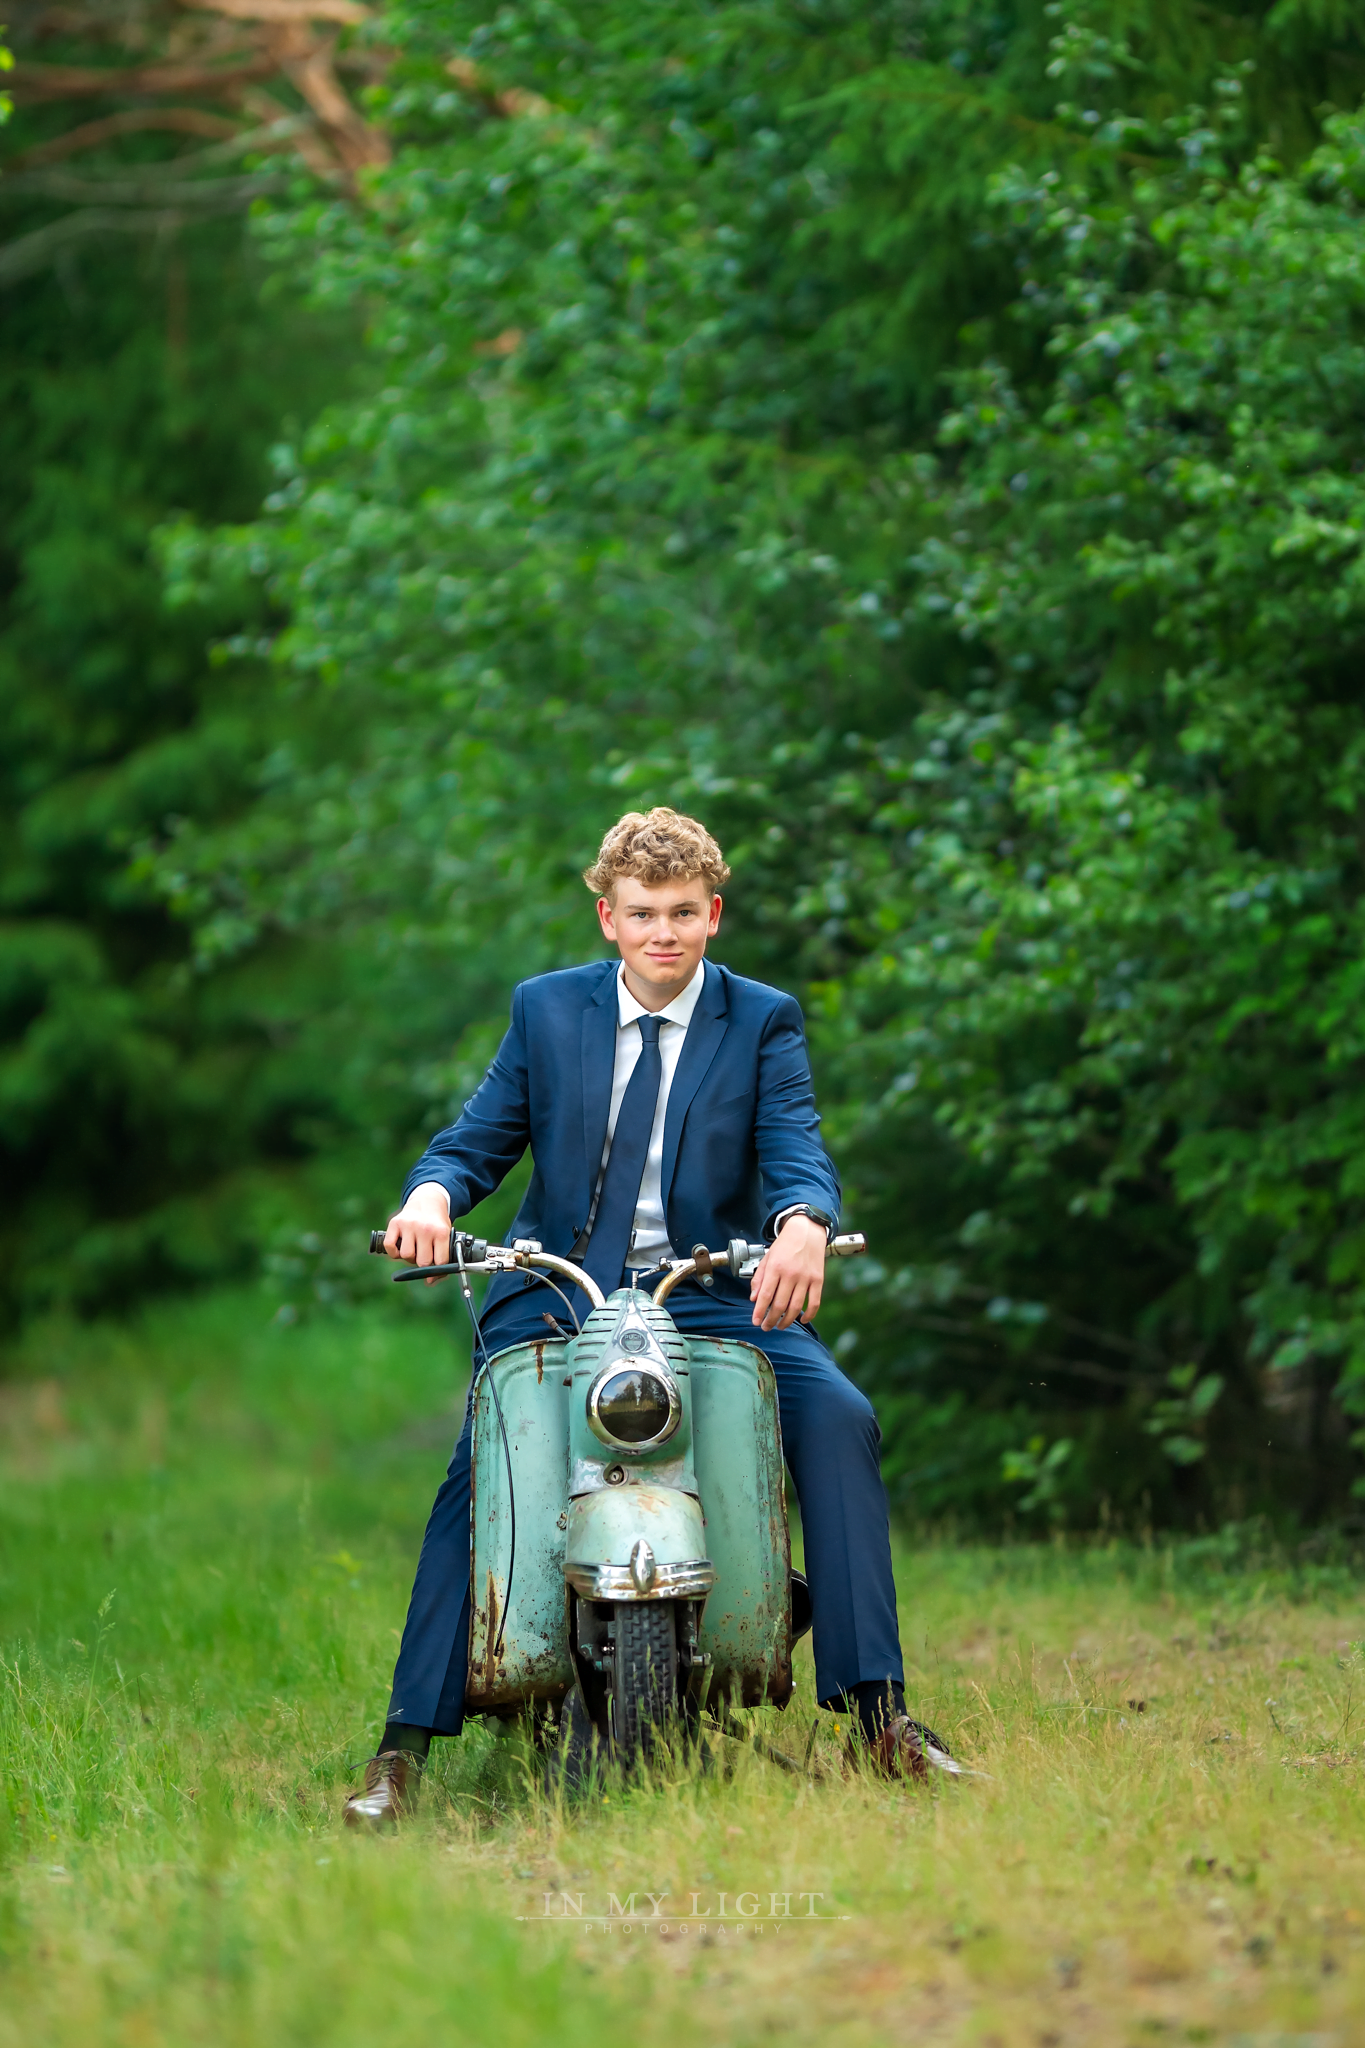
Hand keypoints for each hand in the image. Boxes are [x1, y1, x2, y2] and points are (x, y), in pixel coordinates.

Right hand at [383, 1183, 452, 1286]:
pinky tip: (400, 1247)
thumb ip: (442, 1259)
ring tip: (413, 1249)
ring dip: (409, 1257)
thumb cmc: (437, 1224)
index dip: (437, 1270)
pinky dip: (393, 1252)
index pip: (440, 1262)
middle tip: (424, 1254)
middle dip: (422, 1263)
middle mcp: (425, 1228)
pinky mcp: (395, 1223)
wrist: (427, 1201)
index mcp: (441, 1232)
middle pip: (422, 1261)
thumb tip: (430, 1281)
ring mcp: (409, 1225)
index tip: (434, 1268)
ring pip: (406, 1256)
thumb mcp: (446, 1237)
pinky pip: (390, 1247)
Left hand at [750, 1214, 826, 1331]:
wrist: (806, 1231)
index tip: (755, 1321)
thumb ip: (759, 1278)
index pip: (765, 1295)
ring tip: (779, 1326)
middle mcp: (790, 1273)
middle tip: (766, 1326)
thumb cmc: (785, 1244)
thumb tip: (754, 1298)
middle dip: (771, 1320)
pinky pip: (814, 1303)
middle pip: (779, 1304)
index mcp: (775, 1267)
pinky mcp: (818, 1280)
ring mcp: (806, 1278)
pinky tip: (802, 1320)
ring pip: (795, 1307)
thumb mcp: (767, 1257)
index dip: (759, 1311)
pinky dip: (809, 1315)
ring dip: (787, 1321)